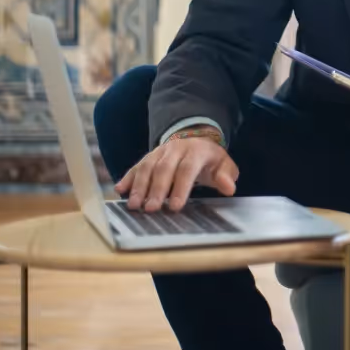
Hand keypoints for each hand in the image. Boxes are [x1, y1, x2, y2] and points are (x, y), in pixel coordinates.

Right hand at [115, 136, 238, 211]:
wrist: (196, 140)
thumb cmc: (210, 160)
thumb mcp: (224, 165)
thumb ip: (226, 176)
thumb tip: (229, 188)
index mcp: (197, 151)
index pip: (187, 169)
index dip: (181, 188)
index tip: (175, 206)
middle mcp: (176, 149)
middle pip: (164, 168)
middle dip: (157, 189)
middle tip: (150, 209)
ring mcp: (160, 152)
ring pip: (147, 167)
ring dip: (139, 186)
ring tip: (134, 205)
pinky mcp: (148, 157)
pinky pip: (136, 166)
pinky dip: (128, 178)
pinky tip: (120, 190)